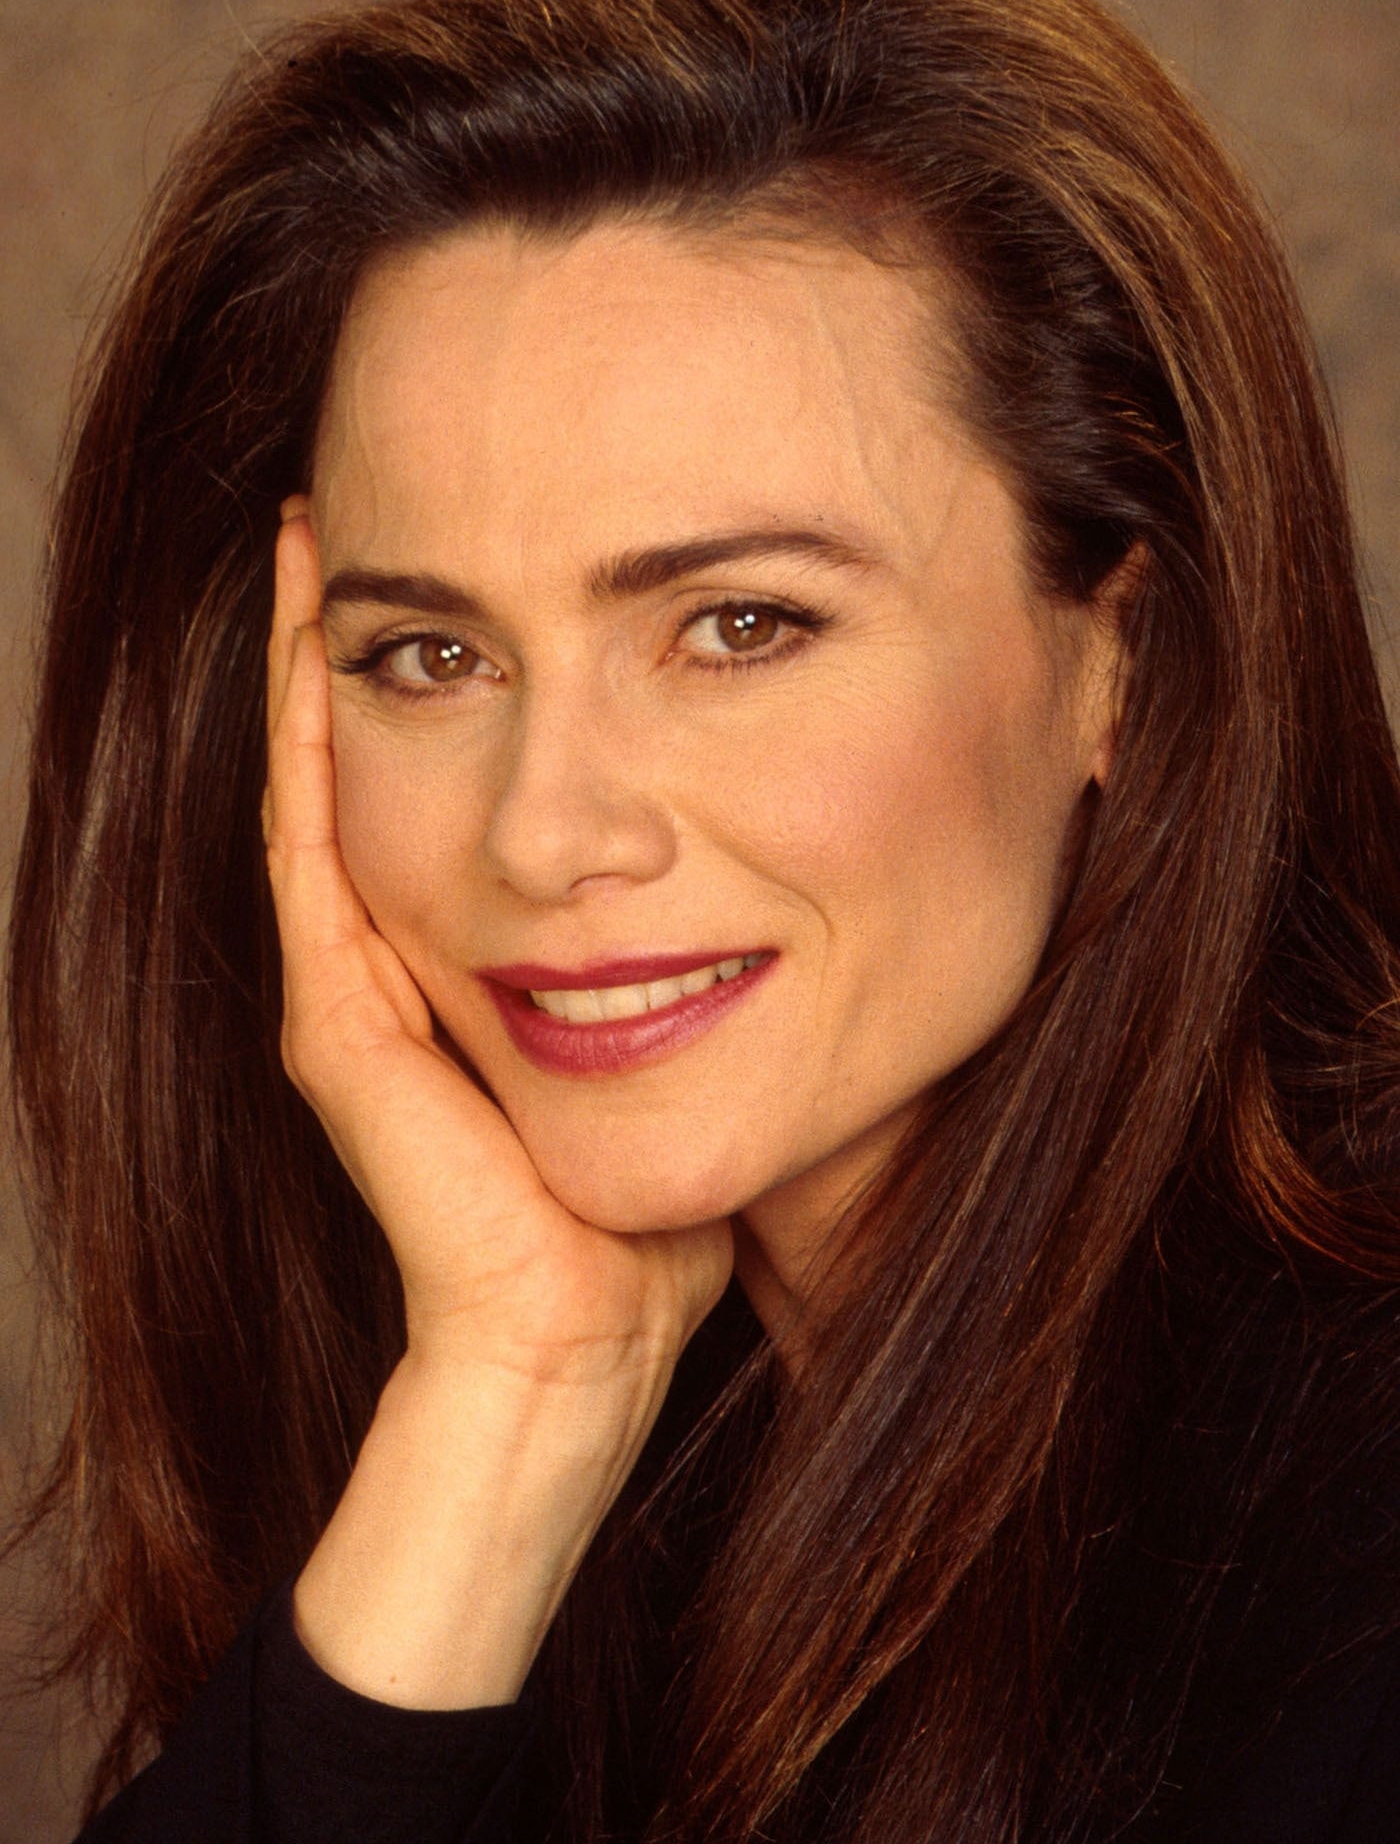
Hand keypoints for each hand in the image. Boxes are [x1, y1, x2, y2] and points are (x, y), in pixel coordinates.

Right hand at [264, 511, 732, 1703]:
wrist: (584, 1340)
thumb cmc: (658, 1209)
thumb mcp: (706, 1036)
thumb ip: (729, 947)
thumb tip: (835, 859)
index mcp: (475, 955)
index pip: (452, 779)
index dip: (458, 665)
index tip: (493, 552)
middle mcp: (397, 956)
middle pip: (376, 759)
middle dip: (382, 634)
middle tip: (373, 503)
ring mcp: (353, 985)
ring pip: (324, 780)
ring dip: (324, 658)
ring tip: (322, 534)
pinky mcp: (340, 1020)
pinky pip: (310, 848)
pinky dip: (306, 737)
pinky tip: (322, 637)